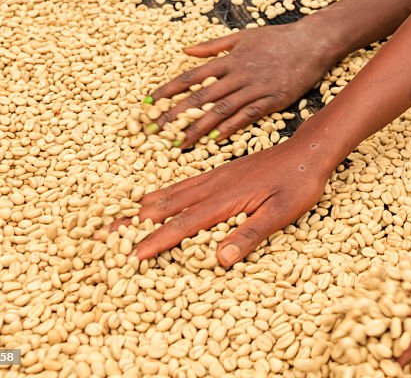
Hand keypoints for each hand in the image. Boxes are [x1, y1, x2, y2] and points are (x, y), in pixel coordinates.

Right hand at [117, 138, 333, 263]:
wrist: (309, 150)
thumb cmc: (299, 183)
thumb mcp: (282, 212)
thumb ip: (251, 233)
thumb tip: (220, 259)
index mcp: (225, 198)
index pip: (183, 225)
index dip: (155, 242)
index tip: (129, 257)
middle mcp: (214, 185)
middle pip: (166, 206)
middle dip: (133, 222)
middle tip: (101, 235)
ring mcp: (216, 176)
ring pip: (171, 193)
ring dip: (142, 207)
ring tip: (116, 218)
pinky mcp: (221, 172)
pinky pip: (184, 184)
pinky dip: (163, 194)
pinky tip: (156, 199)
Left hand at [147, 21, 340, 146]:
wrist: (312, 41)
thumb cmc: (277, 38)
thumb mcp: (243, 36)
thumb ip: (213, 46)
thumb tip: (185, 50)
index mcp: (230, 59)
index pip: (192, 76)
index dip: (169, 90)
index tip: (149, 103)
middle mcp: (239, 74)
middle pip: (201, 97)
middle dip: (176, 115)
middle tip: (155, 130)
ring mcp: (256, 88)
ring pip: (221, 110)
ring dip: (198, 127)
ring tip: (179, 143)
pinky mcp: (273, 100)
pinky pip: (248, 116)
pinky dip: (231, 127)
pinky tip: (215, 139)